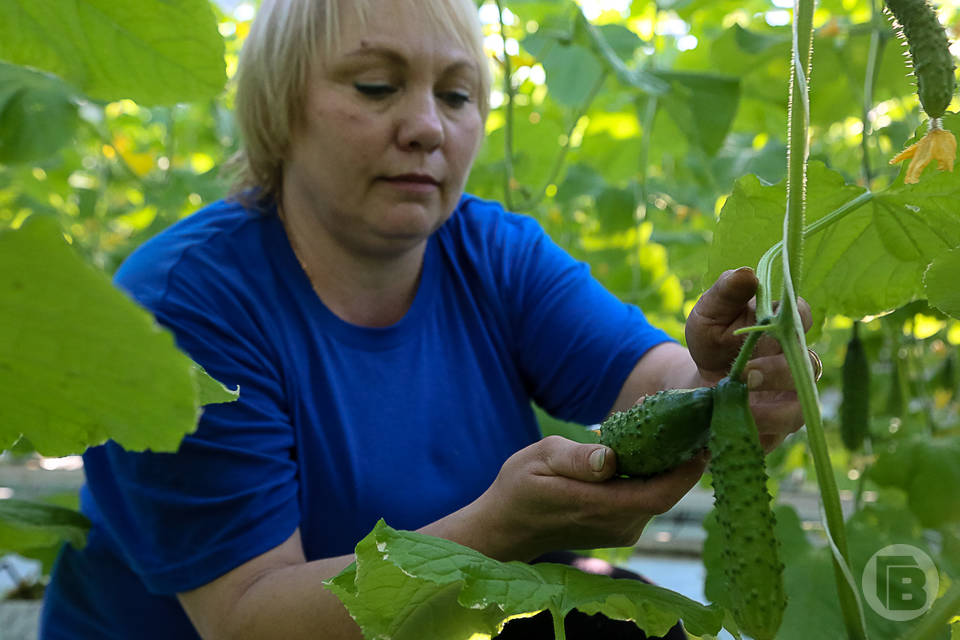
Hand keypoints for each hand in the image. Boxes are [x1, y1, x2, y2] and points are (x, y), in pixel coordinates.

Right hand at [471, 436, 705, 560]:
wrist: (506, 528)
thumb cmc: (518, 487)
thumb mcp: (538, 460)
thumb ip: (575, 459)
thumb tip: (609, 459)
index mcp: (599, 506)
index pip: (660, 493)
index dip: (687, 470)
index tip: (704, 438)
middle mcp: (618, 525)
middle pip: (666, 493)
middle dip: (679, 458)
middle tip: (687, 420)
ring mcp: (621, 531)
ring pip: (657, 495)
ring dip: (665, 465)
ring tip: (666, 427)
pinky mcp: (619, 529)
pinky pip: (645, 499)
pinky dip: (650, 475)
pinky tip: (644, 450)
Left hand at [685, 267, 812, 450]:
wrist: (696, 385)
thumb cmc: (711, 340)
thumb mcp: (708, 313)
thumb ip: (725, 293)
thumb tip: (746, 273)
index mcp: (783, 326)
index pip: (802, 314)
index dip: (791, 318)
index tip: (766, 322)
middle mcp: (795, 360)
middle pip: (808, 364)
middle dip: (779, 370)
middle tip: (746, 374)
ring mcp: (791, 395)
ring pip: (802, 404)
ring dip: (774, 408)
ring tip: (742, 405)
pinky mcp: (779, 426)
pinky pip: (781, 433)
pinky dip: (761, 430)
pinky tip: (738, 424)